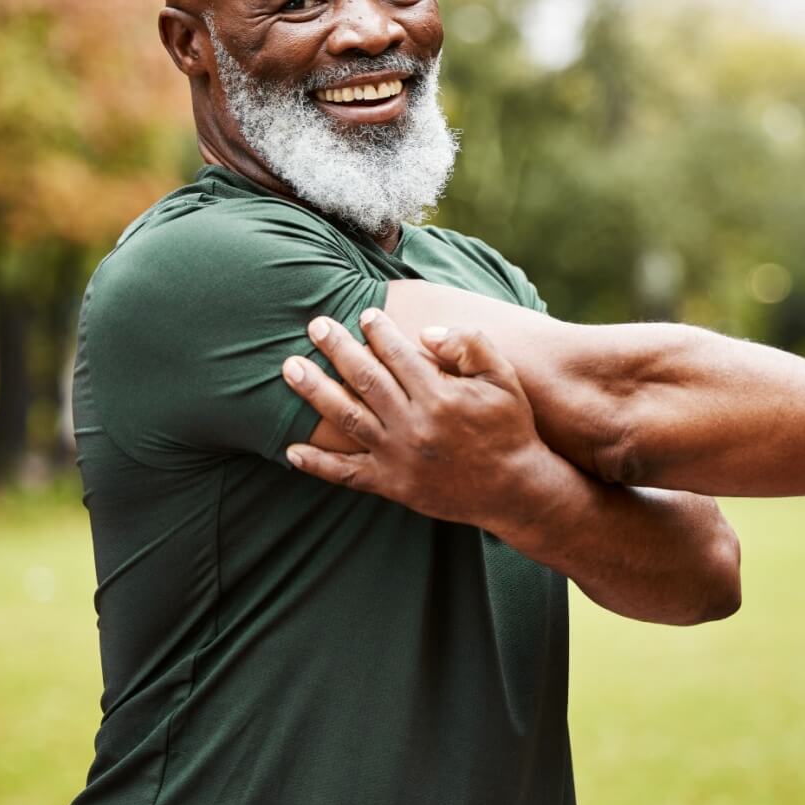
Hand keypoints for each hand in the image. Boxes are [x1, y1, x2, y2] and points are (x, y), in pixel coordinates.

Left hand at [280, 309, 557, 531]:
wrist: (514, 489)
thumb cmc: (509, 428)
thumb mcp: (503, 379)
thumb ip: (470, 345)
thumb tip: (424, 333)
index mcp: (439, 397)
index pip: (397, 354)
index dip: (378, 331)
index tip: (365, 314)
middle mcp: (413, 425)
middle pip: (364, 379)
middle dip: (337, 348)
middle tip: (315, 326)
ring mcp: (398, 457)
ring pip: (347, 418)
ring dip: (315, 391)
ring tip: (290, 368)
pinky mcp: (392, 485)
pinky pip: (346, 474)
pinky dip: (317, 464)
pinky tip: (292, 450)